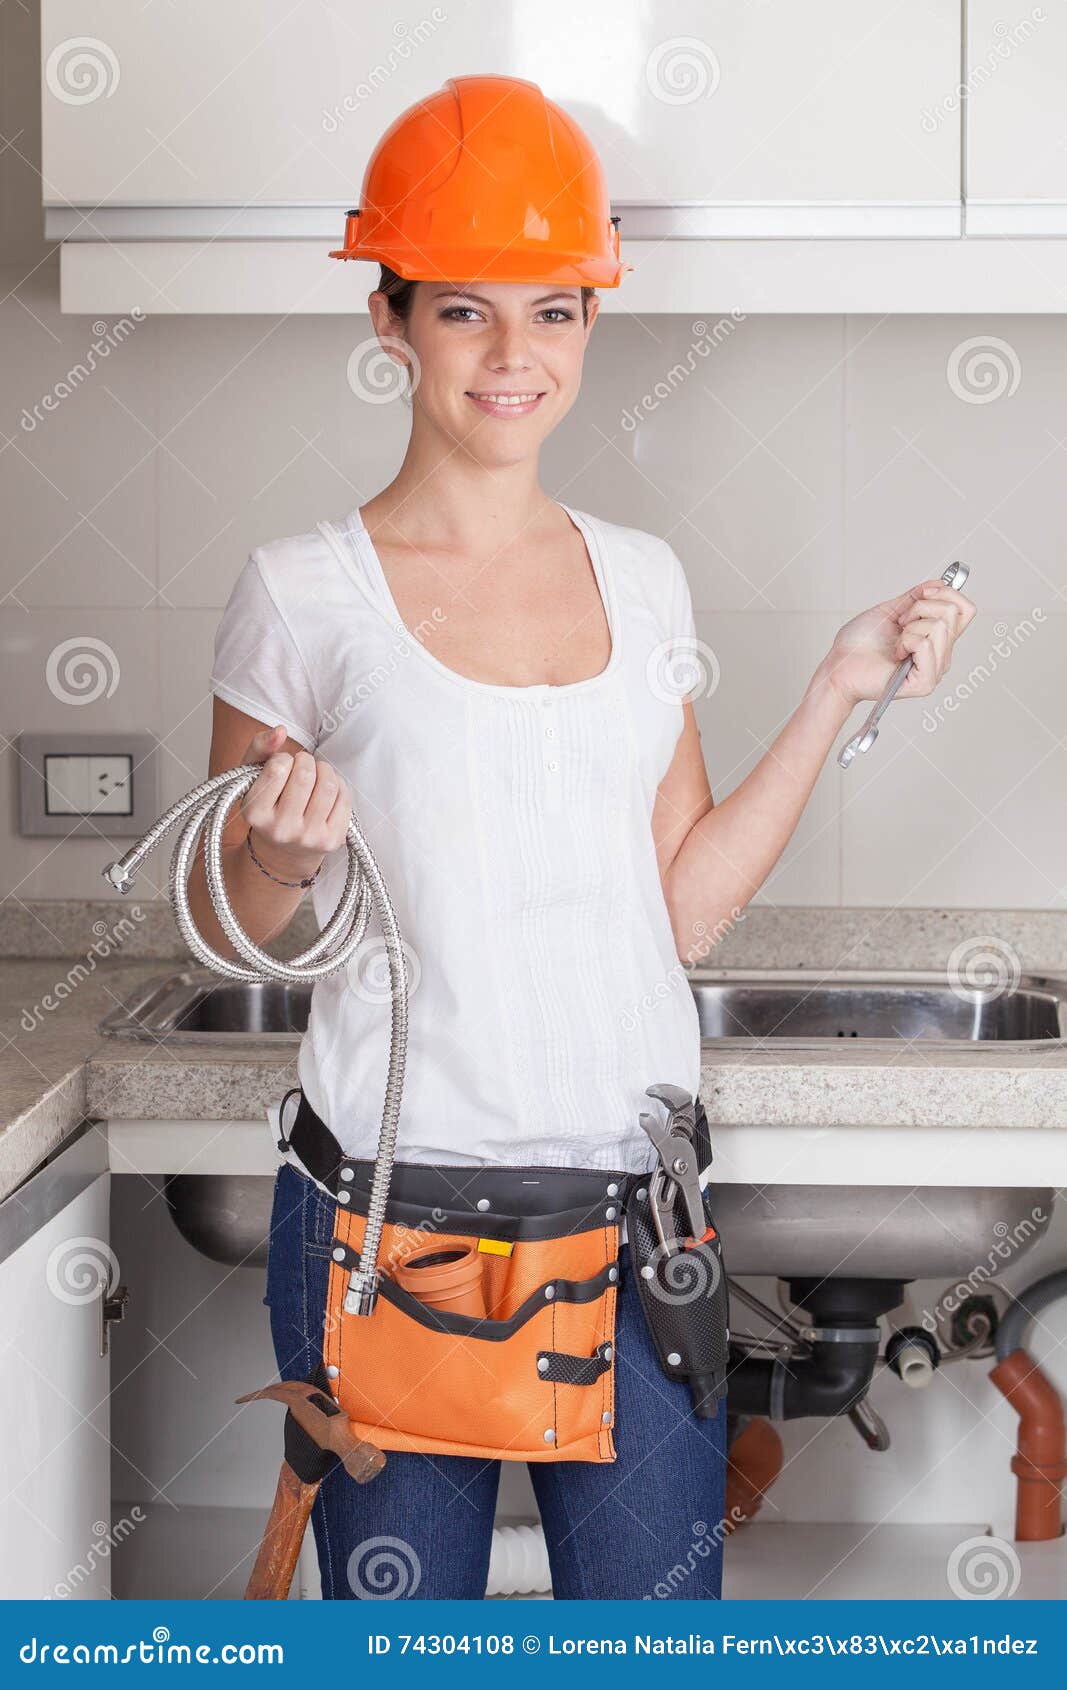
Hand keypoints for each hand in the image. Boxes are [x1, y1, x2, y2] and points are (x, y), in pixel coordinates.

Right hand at [239, 724, 350, 879]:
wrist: (284, 851)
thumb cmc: (268, 804)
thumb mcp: (252, 775)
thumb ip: (261, 747)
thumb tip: (280, 730)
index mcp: (255, 814)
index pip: (277, 768)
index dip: (283, 758)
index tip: (281, 765)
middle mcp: (281, 830)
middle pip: (305, 775)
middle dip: (306, 761)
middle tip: (302, 765)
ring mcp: (308, 838)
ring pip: (328, 785)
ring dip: (324, 769)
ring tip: (316, 773)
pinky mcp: (332, 840)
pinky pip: (344, 797)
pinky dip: (338, 785)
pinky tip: (326, 790)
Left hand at [820, 578, 976, 709]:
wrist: (839, 666)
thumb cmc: (858, 645)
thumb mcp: (891, 611)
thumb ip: (915, 598)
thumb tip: (937, 583)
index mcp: (937, 638)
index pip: (965, 609)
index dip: (947, 593)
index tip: (921, 594)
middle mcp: (941, 654)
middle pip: (953, 613)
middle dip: (920, 608)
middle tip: (900, 624)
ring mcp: (935, 670)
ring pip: (939, 627)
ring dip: (909, 628)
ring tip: (895, 642)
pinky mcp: (924, 683)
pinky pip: (926, 646)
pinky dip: (906, 642)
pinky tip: (895, 654)